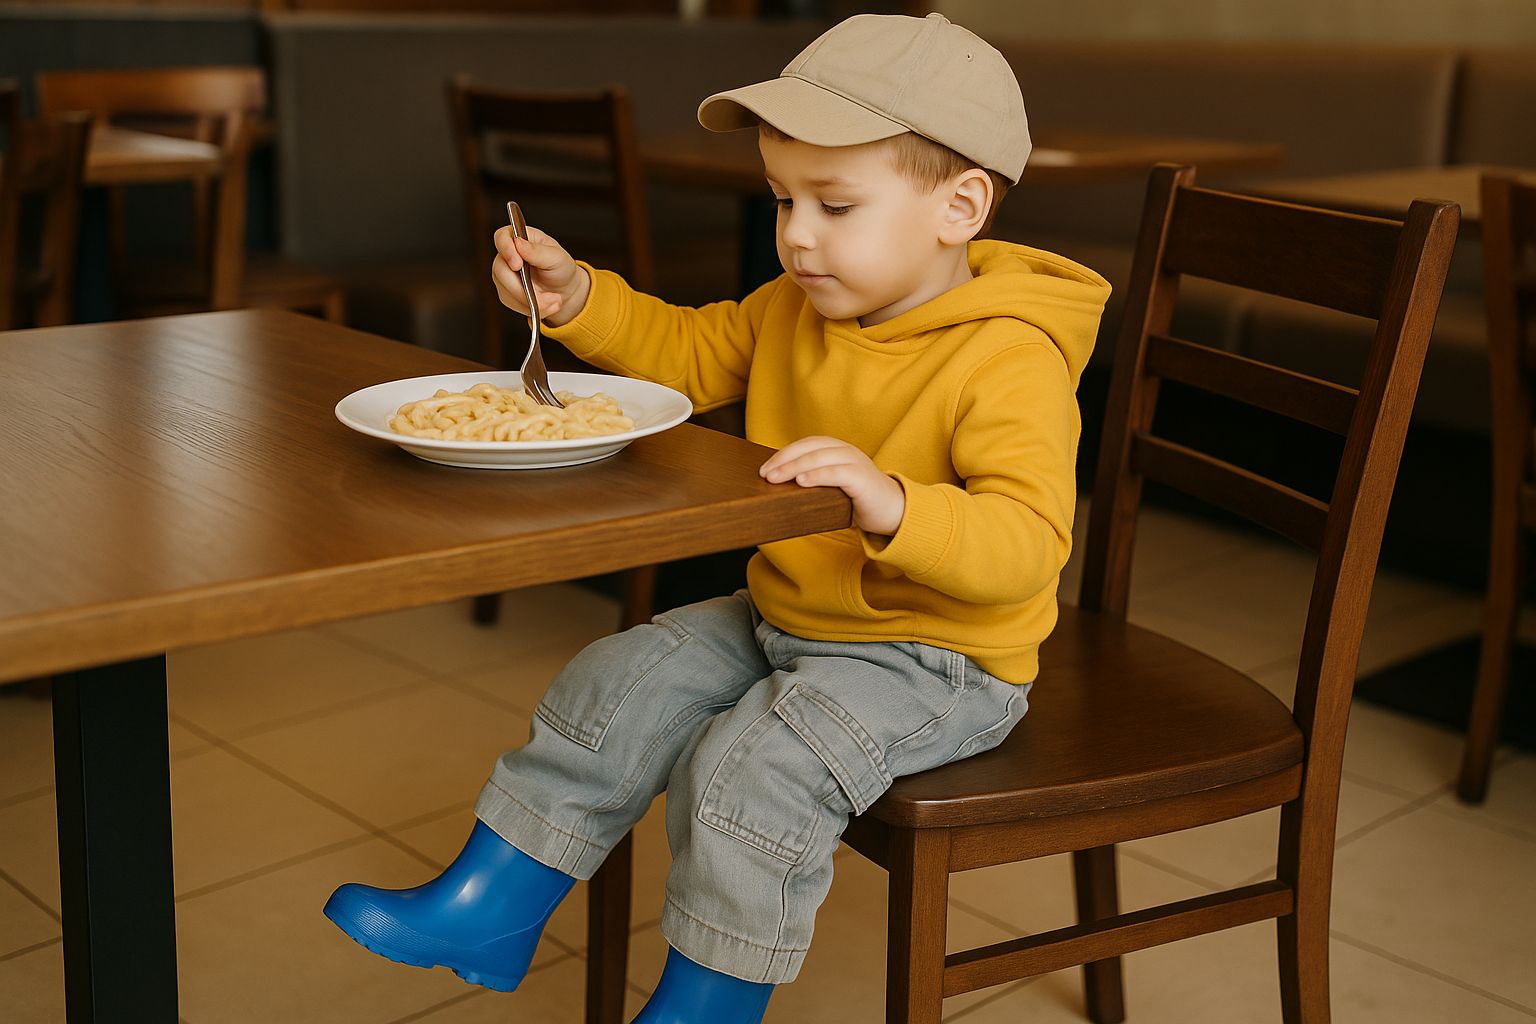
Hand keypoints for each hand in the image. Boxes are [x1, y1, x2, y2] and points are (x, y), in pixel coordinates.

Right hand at [490, 224, 591, 326]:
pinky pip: (512, 303)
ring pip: (506, 290)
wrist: (564, 290)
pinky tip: (545, 306)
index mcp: (521, 238)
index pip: (502, 237)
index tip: (517, 265)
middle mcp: (509, 255)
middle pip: (500, 269)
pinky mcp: (506, 292)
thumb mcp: (557, 257)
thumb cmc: (561, 268)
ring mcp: (505, 275)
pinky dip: (529, 307)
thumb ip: (538, 252)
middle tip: (547, 297)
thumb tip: (519, 244)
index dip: (506, 250)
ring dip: (531, 301)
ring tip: (554, 302)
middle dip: (522, 288)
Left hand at [760, 436, 905, 535]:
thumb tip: (780, 486)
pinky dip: (817, 475)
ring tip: (775, 478)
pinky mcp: (861, 478)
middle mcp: (846, 451)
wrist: (894, 511)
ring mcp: (855, 462)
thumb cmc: (858, 500)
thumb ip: (814, 480)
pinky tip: (801, 481)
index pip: (806, 444)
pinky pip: (836, 473)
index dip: (783, 453)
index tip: (764, 468)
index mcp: (837, 449)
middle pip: (809, 448)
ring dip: (794, 467)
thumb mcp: (833, 486)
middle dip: (783, 460)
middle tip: (764, 474)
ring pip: (819, 458)